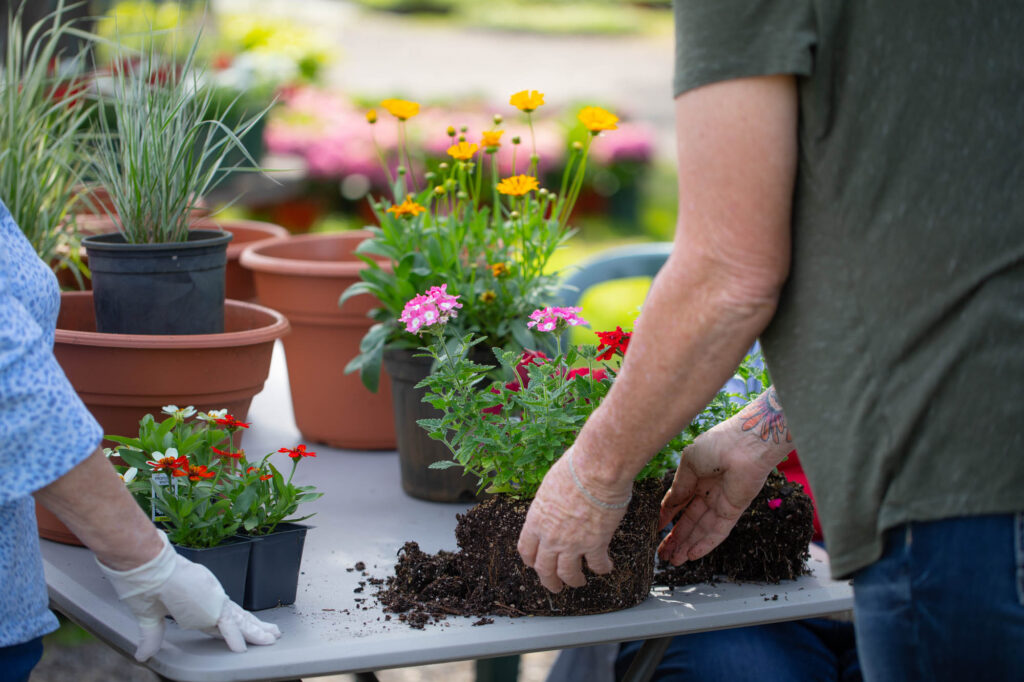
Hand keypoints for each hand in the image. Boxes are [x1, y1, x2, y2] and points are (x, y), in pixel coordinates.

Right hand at [96, 532, 281, 660]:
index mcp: (197, 601)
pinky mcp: (211, 605)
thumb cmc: (144, 583)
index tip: (242, 634)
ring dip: (254, 631)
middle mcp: (209, 601)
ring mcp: (213, 602)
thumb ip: (152, 636)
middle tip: (270, 633)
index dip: (231, 629)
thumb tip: (143, 655)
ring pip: (239, 621)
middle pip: (236, 618)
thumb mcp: (148, 617)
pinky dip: (235, 637)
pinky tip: (242, 649)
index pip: (218, 620)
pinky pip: (227, 625)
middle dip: (253, 627)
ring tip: (271, 638)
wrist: (147, 566)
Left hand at [517, 446, 632, 592]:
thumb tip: (556, 503)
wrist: (596, 470)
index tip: (535, 564)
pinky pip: (597, 565)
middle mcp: (551, 537)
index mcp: (536, 520)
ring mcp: (572, 544)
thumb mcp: (550, 485)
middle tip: (554, 586)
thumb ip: (550, 503)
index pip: (526, 549)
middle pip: (544, 569)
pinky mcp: (596, 544)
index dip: (531, 561)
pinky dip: (602, 568)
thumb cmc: (574, 469)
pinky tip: (606, 567)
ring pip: (568, 574)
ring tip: (579, 582)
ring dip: (574, 580)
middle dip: (549, 581)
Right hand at [657, 422, 773, 564]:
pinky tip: (692, 555)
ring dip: (687, 545)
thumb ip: (679, 488)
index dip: (667, 517)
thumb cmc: (717, 444)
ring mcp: (721, 502)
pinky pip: (718, 531)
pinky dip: (705, 544)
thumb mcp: (688, 464)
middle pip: (689, 520)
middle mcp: (708, 491)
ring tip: (674, 561)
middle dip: (676, 538)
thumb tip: (668, 506)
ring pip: (701, 529)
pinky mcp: (734, 511)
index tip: (656, 530)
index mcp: (695, 476)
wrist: (746, 444)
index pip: (679, 502)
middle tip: (663, 554)